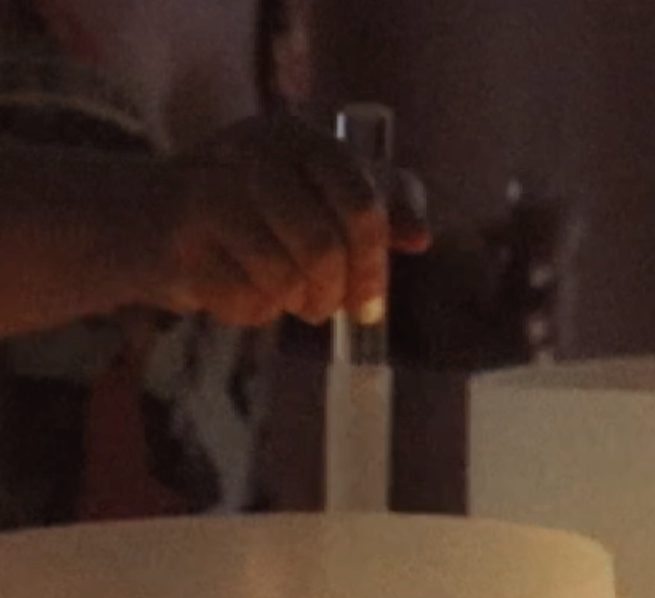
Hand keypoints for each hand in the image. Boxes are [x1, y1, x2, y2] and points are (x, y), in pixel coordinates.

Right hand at [143, 114, 428, 327]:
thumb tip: (420, 236)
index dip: (375, 263)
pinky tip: (237, 288)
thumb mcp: (318, 187)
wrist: (141, 216)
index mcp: (298, 136)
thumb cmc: (253, 208)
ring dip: (295, 304)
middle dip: (336, 292)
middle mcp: (252, 153)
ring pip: (285, 279)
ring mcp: (210, 194)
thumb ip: (380, 202)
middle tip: (331, 307)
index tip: (371, 300)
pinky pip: (246, 300)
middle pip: (325, 248)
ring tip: (287, 296)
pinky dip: (253, 311)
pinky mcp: (179, 242)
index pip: (363, 206)